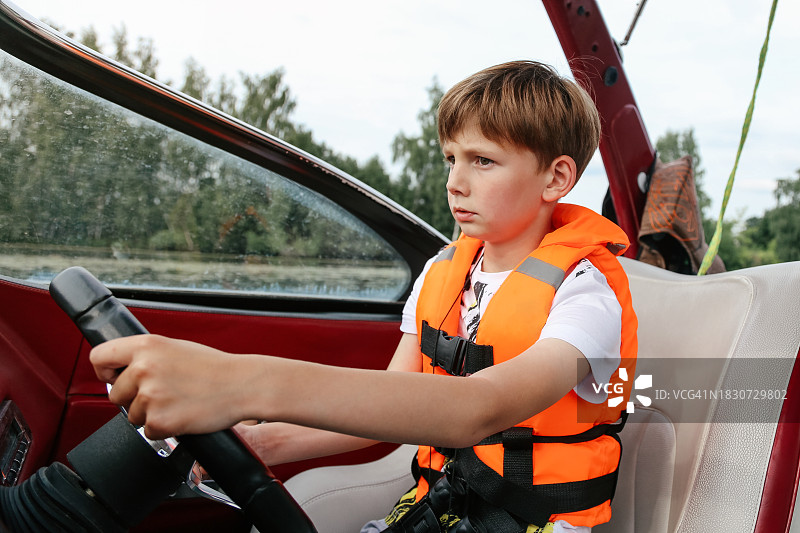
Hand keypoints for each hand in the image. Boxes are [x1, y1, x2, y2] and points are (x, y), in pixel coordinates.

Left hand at [90, 334, 251, 438]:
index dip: (105, 371)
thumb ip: (146, 356)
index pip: (99, 357)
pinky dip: (164, 428)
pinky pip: (148, 432)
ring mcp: (150, 396)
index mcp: (146, 345)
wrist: (241, 385)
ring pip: (133, 416)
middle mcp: (143, 368)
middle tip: (164, 393)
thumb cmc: (214, 368)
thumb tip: (120, 371)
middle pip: (116, 394)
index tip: (114, 377)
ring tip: (178, 401)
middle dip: (134, 399)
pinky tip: (182, 413)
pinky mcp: (159, 420)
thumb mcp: (176, 348)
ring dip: (152, 414)